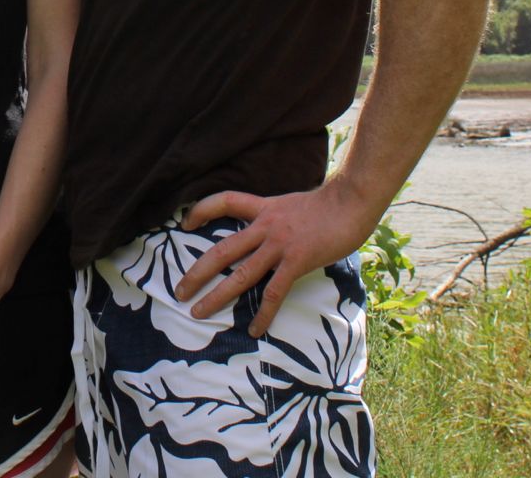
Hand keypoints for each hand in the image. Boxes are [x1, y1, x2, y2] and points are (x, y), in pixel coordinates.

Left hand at [176, 185, 372, 337]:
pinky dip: (264, 313)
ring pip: (240, 274)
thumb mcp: (294, 204)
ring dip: (216, 296)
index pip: (224, 202)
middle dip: (197, 272)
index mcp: (264, 208)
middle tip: (179, 291)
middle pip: (221, 250)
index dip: (201, 211)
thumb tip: (274, 232)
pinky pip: (274, 292)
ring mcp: (279, 245)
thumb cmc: (330, 204)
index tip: (185, 224)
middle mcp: (265, 226)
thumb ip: (279, 218)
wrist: (351, 200)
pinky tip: (255, 330)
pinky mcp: (297, 261)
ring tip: (198, 313)